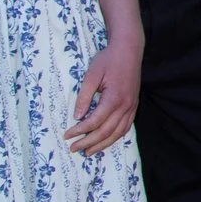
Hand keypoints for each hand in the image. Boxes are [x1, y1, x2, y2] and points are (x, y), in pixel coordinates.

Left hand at [64, 38, 142, 154]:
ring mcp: (131, 107)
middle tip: (74, 148)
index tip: (67, 135)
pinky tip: (106, 141)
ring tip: (88, 152)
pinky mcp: (134, 106)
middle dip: (88, 142)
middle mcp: (125, 106)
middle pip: (105, 132)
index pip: (94, 121)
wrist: (129, 50)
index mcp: (113, 98)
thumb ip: (84, 96)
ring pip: (117, 133)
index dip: (79, 131)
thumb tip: (76, 116)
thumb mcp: (91, 75)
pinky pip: (126, 127)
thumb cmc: (108, 60)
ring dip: (102, 144)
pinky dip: (115, 137)